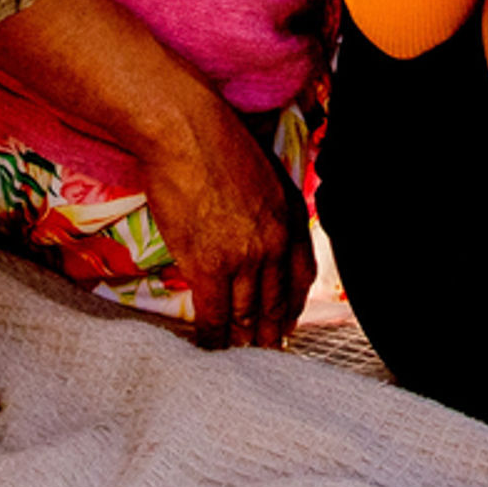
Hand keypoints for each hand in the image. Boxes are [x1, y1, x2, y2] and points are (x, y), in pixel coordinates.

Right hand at [138, 95, 314, 350]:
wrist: (185, 131)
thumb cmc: (215, 140)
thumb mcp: (261, 170)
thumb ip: (266, 204)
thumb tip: (255, 221)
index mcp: (290, 217)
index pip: (302, 275)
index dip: (295, 305)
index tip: (288, 321)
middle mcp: (275, 243)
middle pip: (278, 301)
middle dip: (272, 332)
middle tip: (268, 352)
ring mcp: (244, 257)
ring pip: (247, 313)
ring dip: (243, 340)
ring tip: (238, 356)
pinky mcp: (209, 266)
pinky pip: (214, 314)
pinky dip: (212, 335)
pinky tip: (208, 346)